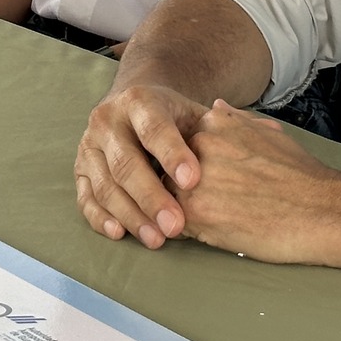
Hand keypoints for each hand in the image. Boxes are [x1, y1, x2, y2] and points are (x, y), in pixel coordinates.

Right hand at [73, 80, 206, 248]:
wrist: (133, 107)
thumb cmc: (173, 119)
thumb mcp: (193, 112)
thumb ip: (219, 127)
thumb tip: (260, 136)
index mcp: (139, 101)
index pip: (154, 128)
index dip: (172, 154)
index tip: (192, 181)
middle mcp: (107, 120)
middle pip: (125, 162)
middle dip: (151, 197)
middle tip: (176, 225)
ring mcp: (90, 146)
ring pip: (105, 185)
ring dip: (130, 215)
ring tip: (156, 239)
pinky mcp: (80, 170)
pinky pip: (85, 197)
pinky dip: (100, 217)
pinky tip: (120, 233)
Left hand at [176, 100, 340, 264]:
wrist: (325, 211)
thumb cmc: (302, 176)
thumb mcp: (268, 132)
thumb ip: (235, 120)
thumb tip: (216, 105)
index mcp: (212, 124)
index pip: (178, 144)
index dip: (190, 166)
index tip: (210, 179)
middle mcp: (196, 146)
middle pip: (166, 169)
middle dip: (182, 187)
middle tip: (217, 203)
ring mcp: (191, 179)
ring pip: (165, 197)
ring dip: (181, 210)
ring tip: (219, 218)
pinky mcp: (194, 214)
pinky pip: (173, 224)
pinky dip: (188, 231)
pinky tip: (216, 231)